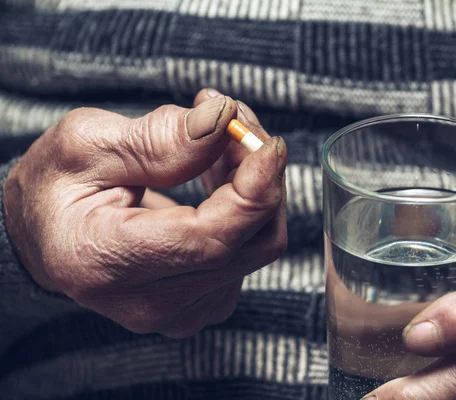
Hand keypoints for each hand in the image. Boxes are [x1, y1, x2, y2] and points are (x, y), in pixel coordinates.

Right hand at [3, 89, 286, 337]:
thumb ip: (156, 139)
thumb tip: (223, 122)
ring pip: (257, 246)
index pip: (210, 239)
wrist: (44, 237)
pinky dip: (247, 207)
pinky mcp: (199, 303)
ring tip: (220, 139)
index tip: (271, 144)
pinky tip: (218, 175)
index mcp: (105, 261)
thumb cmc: (54, 188)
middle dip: (260, 175)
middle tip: (235, 122)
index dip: (254, 189)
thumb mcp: (86, 145)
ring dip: (256, 186)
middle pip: (249, 244)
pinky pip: (248, 252)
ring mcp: (179, 311)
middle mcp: (148, 303)